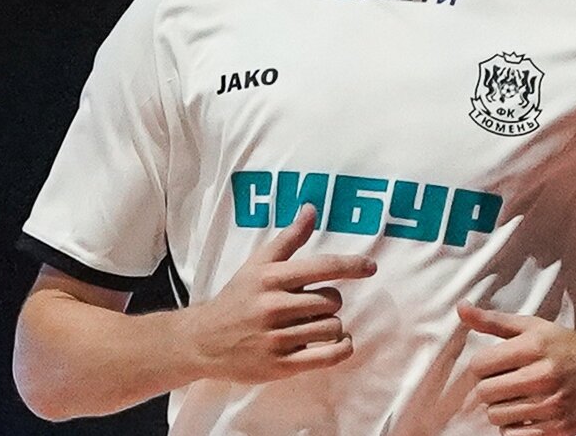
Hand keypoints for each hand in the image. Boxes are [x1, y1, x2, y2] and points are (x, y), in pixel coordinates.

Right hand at [187, 203, 376, 382]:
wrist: (204, 340)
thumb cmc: (238, 297)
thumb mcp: (258, 264)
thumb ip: (289, 238)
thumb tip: (311, 209)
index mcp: (270, 278)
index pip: (321, 267)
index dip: (351, 265)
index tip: (371, 267)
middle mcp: (274, 306)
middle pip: (331, 300)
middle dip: (329, 302)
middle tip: (311, 305)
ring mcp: (277, 338)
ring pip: (332, 327)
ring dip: (332, 326)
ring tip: (314, 325)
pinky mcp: (281, 366)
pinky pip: (327, 357)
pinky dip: (342, 349)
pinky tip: (340, 343)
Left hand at [458, 301, 575, 435]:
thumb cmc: (567, 347)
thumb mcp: (533, 327)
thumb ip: (493, 321)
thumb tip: (462, 308)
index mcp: (533, 346)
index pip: (480, 365)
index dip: (480, 367)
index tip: (491, 367)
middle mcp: (542, 374)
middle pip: (486, 393)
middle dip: (488, 389)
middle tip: (502, 384)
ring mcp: (551, 404)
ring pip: (497, 416)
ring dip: (500, 410)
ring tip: (514, 399)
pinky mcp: (558, 428)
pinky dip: (514, 428)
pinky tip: (525, 415)